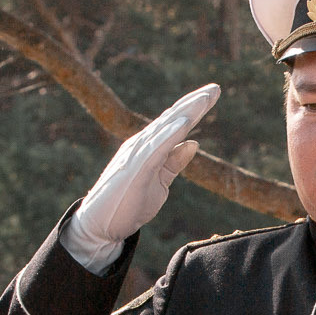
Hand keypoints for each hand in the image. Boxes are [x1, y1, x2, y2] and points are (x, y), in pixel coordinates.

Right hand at [61, 85, 220, 272]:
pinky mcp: (134, 170)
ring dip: (185, 113)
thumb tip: (194, 143)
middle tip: (216, 88)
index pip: (175, 123)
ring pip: (164, 128)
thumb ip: (174, 163)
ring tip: (203, 99)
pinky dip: (169, 134)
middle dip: (194, 103)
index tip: (213, 93)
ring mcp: (136, 155)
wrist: (99, 226)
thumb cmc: (127, 204)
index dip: (194, 109)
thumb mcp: (160, 183)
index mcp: (149, 148)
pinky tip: (184, 123)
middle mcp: (142, 145)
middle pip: (172, 119)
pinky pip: (155, 149)